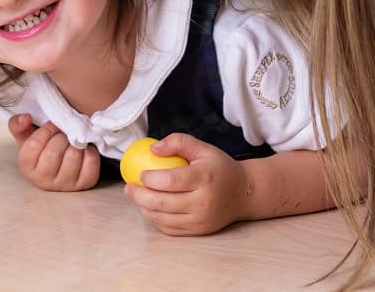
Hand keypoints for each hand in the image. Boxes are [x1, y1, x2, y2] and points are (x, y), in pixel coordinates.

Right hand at [7, 113, 99, 191]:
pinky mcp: (85, 184)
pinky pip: (91, 163)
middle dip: (61, 136)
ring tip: (73, 140)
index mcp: (27, 168)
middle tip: (63, 132)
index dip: (46, 130)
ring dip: (76, 143)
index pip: (34, 145)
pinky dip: (90, 151)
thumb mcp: (27, 135)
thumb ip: (18, 125)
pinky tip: (84, 149)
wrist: (63, 162)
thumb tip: (25, 118)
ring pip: (73, 157)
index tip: (52, 125)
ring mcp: (65, 185)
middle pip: (54, 153)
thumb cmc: (43, 146)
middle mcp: (43, 181)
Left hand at [123, 132, 248, 235]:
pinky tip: (150, 208)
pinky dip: (155, 219)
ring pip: (162, 218)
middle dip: (139, 195)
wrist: (244, 193)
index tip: (141, 174)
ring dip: (144, 208)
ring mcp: (200, 220)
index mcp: (204, 178)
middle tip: (129, 187)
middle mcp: (202, 202)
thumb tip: (153, 149)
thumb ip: (178, 142)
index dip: (149, 178)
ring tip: (137, 196)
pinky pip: (169, 229)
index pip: (169, 181)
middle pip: (161, 202)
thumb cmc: (220, 168)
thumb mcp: (204, 148)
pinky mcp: (198, 231)